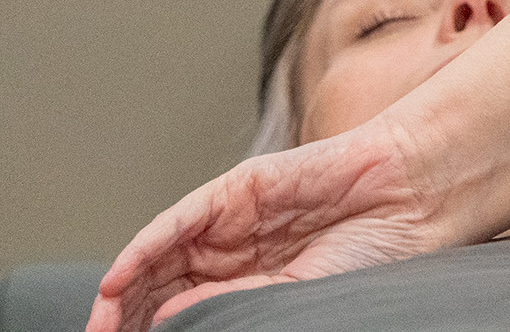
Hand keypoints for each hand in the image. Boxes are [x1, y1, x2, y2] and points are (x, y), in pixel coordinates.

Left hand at [85, 115, 453, 331]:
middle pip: (162, 287)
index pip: (185, 313)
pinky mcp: (235, 191)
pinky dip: (144, 249)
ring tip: (101, 325)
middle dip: (127, 318)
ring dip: (124, 292)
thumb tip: (170, 322)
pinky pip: (178, 221)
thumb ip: (238, 302)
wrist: (409, 195)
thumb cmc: (372, 252)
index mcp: (252, 285)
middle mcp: (234, 253)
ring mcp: (231, 222)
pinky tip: (118, 281)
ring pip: (161, 256)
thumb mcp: (297, 295)